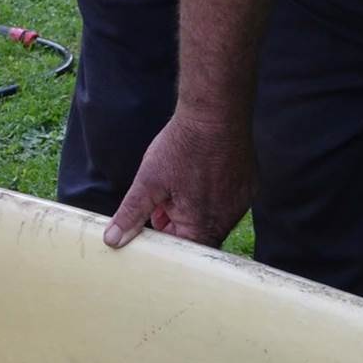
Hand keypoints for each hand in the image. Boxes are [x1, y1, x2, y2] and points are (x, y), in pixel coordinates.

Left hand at [102, 110, 256, 247]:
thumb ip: (131, 214)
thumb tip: (112, 239)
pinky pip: (229, 201)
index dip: (167, 239)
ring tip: (181, 184)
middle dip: (179, 223)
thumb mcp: (148, 181)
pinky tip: (201, 174)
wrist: (215, 111)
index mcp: (202, 225)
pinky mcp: (249, 185)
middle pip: (200, 236)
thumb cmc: (182, 146)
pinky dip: (213, 194)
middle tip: (164, 200)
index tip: (156, 223)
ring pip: (214, 218)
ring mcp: (242, 202)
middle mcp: (227, 219)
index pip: (184, 251)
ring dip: (195, 209)